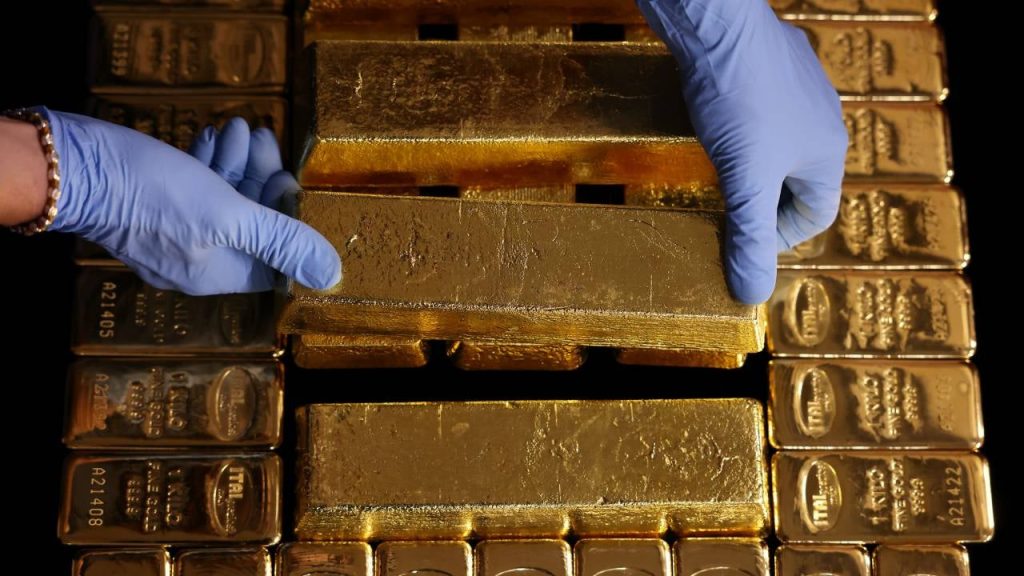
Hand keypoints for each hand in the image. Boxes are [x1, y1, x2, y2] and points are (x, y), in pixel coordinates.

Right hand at [45, 110, 340, 294]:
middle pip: (249, 224)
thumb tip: (332, 275)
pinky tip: (212, 137)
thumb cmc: (155, 194)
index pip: (273, 258)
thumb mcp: (231, 215)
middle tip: (263, 138)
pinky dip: (210, 163)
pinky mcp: (153, 205)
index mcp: (217, 273)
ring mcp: (171, 234)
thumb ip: (282, 241)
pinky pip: (194, 189)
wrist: (74, 167)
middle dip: (261, 179)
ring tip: (239, 128)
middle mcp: (195, 261)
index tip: (290, 181)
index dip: (288, 220)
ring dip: (237, 162)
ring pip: (222, 200)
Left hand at [637, 0, 846, 303]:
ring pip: (779, 147)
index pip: (815, 215)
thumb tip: (752, 295)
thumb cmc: (738, 99)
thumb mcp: (743, 179)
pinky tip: (715, 129)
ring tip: (718, 177)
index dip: (779, 238)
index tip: (741, 242)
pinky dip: (742, 132)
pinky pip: (764, 114)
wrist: (719, 25)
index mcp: (827, 152)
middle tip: (727, 215)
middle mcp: (822, 120)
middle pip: (798, 182)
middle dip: (763, 204)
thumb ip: (748, 237)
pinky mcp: (772, 67)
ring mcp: (799, 89)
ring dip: (752, 168)